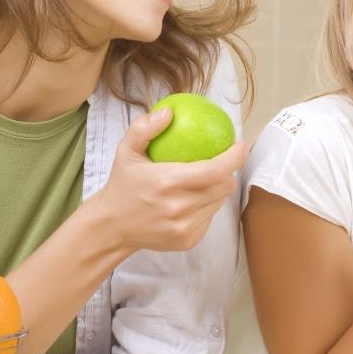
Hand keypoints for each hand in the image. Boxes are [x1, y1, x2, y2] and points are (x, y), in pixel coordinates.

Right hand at [89, 106, 246, 252]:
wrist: (112, 227)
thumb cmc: (123, 184)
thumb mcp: (126, 151)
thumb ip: (144, 128)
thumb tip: (168, 113)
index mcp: (167, 183)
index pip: (214, 170)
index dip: (234, 158)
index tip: (240, 146)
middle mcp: (178, 208)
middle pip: (223, 187)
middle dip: (228, 172)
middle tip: (221, 161)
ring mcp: (184, 227)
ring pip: (218, 202)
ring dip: (217, 189)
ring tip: (205, 179)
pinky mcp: (188, 240)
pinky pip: (209, 218)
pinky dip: (206, 206)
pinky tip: (194, 199)